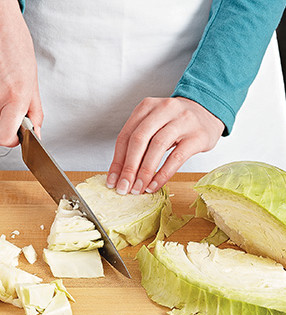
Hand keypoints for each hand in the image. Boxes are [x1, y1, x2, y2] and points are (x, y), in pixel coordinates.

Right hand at [0, 0, 42, 146]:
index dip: (12, 138)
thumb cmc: (16, 49)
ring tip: (3, 92)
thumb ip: (35, 113)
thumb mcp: (33, 84)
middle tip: (9, 108)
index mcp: (16, 97)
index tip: (16, 132)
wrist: (0, 27)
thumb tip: (35, 134)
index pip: (5, 138)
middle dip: (5, 124)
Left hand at [107, 96, 223, 193]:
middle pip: (139, 140)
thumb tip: (122, 173)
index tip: (112, 180)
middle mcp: (163, 109)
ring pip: (157, 147)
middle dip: (128, 167)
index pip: (125, 136)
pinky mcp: (197, 135)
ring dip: (145, 172)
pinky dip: (163, 173)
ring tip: (138, 189)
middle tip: (123, 187)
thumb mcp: (154, 124)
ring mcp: (182, 121)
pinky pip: (177, 157)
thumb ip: (139, 142)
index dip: (117, 161)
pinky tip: (155, 185)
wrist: (208, 111)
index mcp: (147, 106)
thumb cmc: (176, 122)